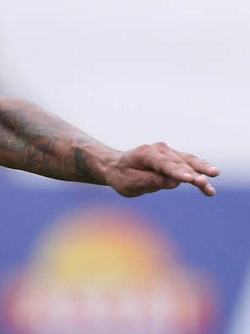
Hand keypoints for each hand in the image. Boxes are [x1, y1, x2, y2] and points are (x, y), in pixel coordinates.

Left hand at [104, 143, 218, 197]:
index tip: (188, 179)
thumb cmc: (122, 176)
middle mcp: (159, 149)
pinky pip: (190, 164)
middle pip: (179, 163)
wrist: (117, 167)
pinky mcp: (175, 158)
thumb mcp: (131, 182)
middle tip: (204, 184)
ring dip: (202, 171)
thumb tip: (173, 182)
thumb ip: (151, 181)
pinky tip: (212, 180)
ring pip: (188, 162)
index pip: (163, 164)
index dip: (176, 172)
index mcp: (145, 153)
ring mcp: (169, 152)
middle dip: (192, 174)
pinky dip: (201, 172)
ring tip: (214, 178)